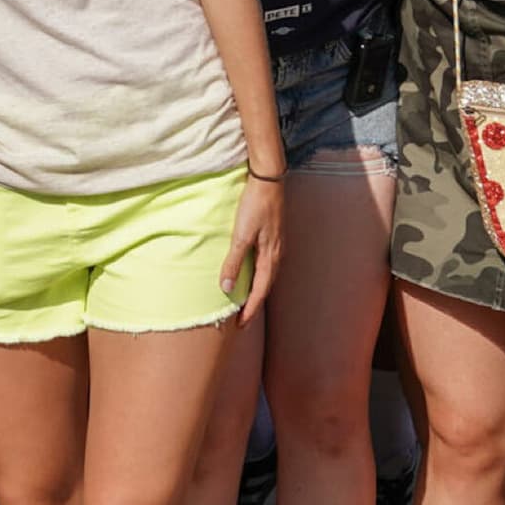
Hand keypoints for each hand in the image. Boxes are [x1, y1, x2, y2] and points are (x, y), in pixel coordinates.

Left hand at [220, 172, 285, 320]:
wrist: (268, 179)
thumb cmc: (255, 205)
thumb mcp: (240, 235)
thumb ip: (234, 262)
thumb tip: (227, 288)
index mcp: (270, 258)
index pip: (260, 292)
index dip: (250, 310)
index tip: (241, 325)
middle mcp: (277, 255)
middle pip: (265, 287)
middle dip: (254, 305)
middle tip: (242, 319)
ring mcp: (276, 245)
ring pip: (267, 276)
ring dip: (257, 291)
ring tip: (246, 302)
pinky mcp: (273, 237)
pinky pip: (267, 264)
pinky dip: (259, 276)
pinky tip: (252, 273)